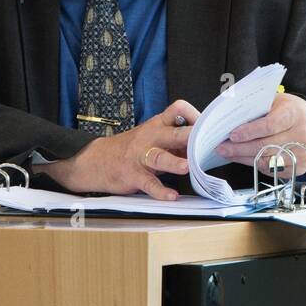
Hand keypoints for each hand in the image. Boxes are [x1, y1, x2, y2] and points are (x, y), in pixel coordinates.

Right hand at [44, 99, 199, 200]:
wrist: (96, 160)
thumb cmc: (133, 148)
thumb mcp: (153, 136)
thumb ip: (177, 139)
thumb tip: (205, 144)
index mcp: (158, 125)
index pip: (177, 109)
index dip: (194, 114)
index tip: (209, 125)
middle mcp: (150, 137)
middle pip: (173, 133)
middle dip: (190, 137)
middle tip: (207, 143)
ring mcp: (140, 156)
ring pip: (159, 157)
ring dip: (174, 162)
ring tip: (186, 168)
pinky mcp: (132, 175)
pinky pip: (148, 183)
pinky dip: (160, 191)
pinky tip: (171, 195)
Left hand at [215, 93, 305, 176]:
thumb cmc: (286, 110)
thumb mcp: (273, 101)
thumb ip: (256, 109)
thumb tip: (230, 120)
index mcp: (293, 114)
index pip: (270, 125)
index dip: (250, 132)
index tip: (232, 135)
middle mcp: (300, 135)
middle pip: (265, 146)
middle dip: (240, 148)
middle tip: (222, 148)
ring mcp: (301, 153)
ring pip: (266, 161)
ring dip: (244, 158)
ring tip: (228, 153)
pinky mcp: (299, 167)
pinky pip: (271, 170)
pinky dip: (254, 165)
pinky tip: (244, 158)